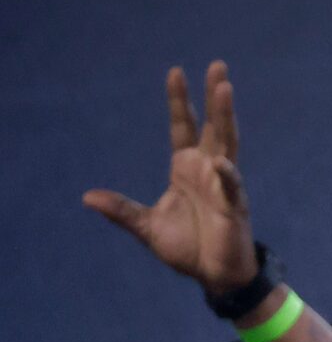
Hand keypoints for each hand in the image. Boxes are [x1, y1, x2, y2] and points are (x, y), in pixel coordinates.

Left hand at [80, 63, 257, 291]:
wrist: (214, 275)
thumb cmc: (187, 247)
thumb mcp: (147, 226)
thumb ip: (122, 210)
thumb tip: (87, 197)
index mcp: (186, 169)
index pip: (183, 127)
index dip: (179, 101)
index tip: (176, 71)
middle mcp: (208, 170)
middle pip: (213, 126)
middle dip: (214, 96)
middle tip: (217, 67)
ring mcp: (224, 185)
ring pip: (228, 143)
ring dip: (227, 117)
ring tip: (226, 89)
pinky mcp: (235, 207)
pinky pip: (231, 187)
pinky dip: (227, 175)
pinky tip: (221, 163)